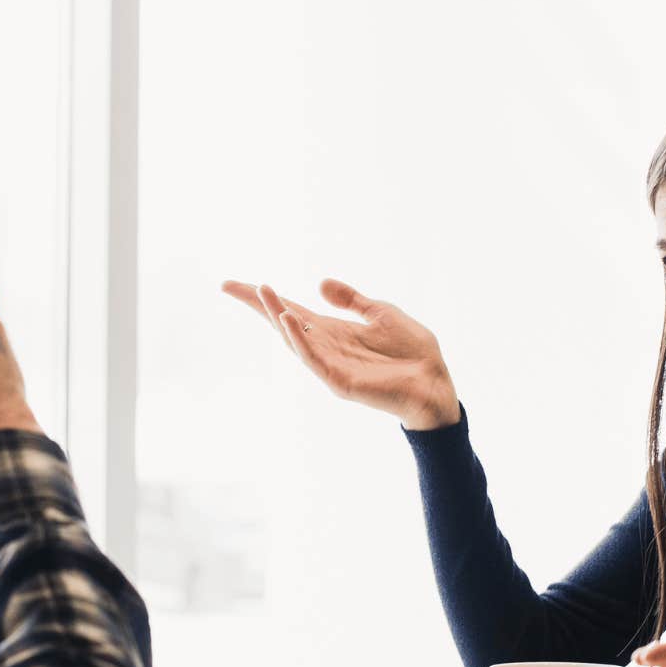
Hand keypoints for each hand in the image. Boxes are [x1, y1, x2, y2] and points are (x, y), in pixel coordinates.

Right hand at [222, 278, 459, 430]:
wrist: (435, 383)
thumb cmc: (412, 352)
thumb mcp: (380, 313)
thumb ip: (351, 300)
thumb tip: (320, 283)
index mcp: (333, 332)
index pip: (291, 311)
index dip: (265, 299)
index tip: (233, 284)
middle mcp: (325, 348)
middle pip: (283, 323)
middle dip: (259, 305)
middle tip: (230, 285)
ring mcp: (330, 366)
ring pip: (294, 339)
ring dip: (277, 316)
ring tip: (262, 292)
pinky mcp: (341, 381)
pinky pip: (314, 359)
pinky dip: (299, 341)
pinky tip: (290, 320)